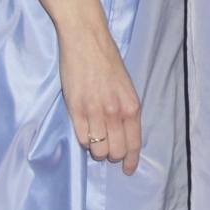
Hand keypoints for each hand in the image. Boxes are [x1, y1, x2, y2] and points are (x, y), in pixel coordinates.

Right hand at [59, 18, 142, 173]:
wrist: (86, 40)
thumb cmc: (107, 60)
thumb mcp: (126, 87)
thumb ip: (125, 110)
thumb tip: (122, 134)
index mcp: (131, 106)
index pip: (133, 143)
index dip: (130, 160)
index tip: (127, 169)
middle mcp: (115, 112)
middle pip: (114, 151)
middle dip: (111, 154)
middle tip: (106, 146)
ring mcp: (94, 111)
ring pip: (97, 149)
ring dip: (96, 149)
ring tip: (94, 137)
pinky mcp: (75, 109)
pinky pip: (82, 138)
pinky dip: (84, 139)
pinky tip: (85, 130)